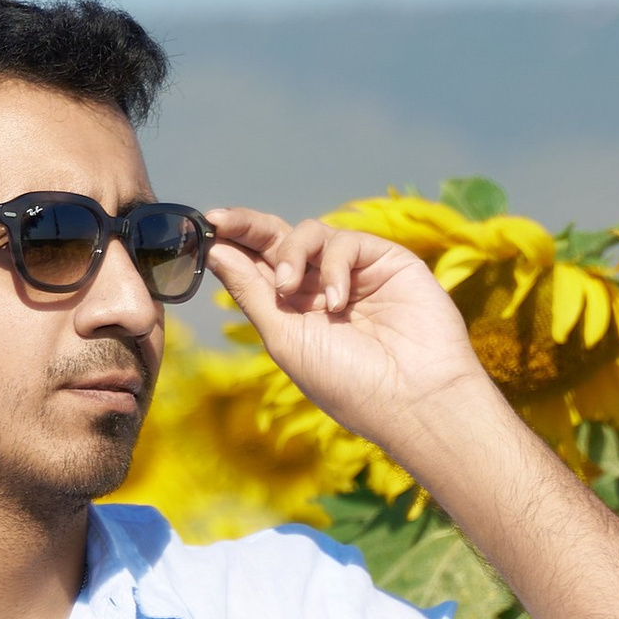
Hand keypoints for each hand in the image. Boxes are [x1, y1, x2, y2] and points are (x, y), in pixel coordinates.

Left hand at [204, 212, 487, 455]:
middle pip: (277, 239)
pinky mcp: (385, 259)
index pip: (257, 265)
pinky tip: (337, 302)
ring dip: (289, 253)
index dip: (232, 244)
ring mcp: (354, 272)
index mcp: (293, 310)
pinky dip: (332, 267)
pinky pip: (344, 242)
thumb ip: (252, 292)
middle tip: (222, 221)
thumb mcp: (285, 338)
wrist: (413, 397)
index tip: (205, 231)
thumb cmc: (347, 382)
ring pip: (308, 233)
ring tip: (287, 289)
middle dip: (248, 226)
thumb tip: (216, 252)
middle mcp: (320, 287)